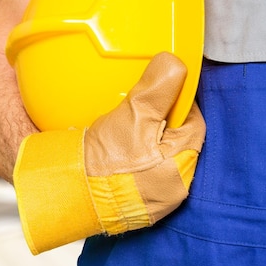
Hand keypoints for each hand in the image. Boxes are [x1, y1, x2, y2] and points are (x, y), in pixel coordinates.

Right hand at [84, 52, 205, 233]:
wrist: (71, 194)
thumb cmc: (105, 162)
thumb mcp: (133, 117)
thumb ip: (158, 89)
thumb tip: (173, 63)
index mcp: (183, 163)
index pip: (194, 120)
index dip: (178, 100)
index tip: (160, 90)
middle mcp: (177, 185)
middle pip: (177, 138)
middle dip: (161, 120)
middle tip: (138, 109)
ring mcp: (158, 196)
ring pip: (160, 154)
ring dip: (147, 138)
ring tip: (126, 127)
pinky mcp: (138, 202)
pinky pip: (145, 170)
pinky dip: (136, 156)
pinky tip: (119, 148)